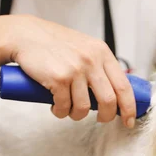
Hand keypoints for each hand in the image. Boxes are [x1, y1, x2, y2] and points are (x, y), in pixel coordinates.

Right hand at [8, 15, 135, 127]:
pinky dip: (60, 112)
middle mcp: (91, 60)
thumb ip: (99, 64)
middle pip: (109, 101)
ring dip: (77, 115)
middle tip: (100, 119)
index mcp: (102, 53)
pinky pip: (64, 107)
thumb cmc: (54, 44)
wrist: (26, 35)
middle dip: (105, 116)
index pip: (124, 86)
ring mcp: (75, 70)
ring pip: (85, 108)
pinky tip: (56, 107)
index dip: (129, 108)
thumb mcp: (84, 47)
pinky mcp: (58, 79)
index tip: (129, 120)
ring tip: (69, 109)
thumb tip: (114, 91)